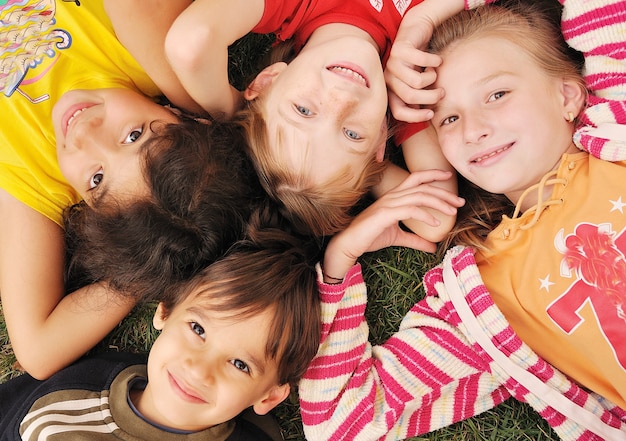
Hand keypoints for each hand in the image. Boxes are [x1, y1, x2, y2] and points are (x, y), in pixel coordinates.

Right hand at [322, 170, 462, 281]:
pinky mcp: (385, 214)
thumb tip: (433, 246)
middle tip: (460, 201)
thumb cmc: (370, 237)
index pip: (416, 178)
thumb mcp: (398, 237)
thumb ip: (415, 239)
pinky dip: (425, 215)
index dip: (432, 174)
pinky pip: (409, 210)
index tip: (448, 176)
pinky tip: (436, 223)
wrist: (350, 244)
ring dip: (438, 202)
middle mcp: (392, 196)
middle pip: (423, 187)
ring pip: (419, 196)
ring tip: (452, 211)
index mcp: (394, 197)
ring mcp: (388, 203)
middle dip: (443, 192)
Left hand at [385, 7, 443, 123]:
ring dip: (432, 77)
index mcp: (390, 91)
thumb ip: (419, 100)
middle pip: (410, 97)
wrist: (416, 31)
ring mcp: (392, 63)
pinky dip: (434, 62)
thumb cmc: (419, 63)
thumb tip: (428, 117)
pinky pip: (421, 61)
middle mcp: (388, 79)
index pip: (398, 112)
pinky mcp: (399, 49)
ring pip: (416, 82)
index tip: (431, 114)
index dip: (415, 117)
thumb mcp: (418, 84)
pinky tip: (436, 60)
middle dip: (431, 97)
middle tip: (441, 92)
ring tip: (433, 72)